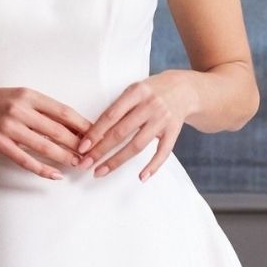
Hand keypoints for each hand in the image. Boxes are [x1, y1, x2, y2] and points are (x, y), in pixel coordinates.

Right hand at [0, 83, 91, 178]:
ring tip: (78, 165)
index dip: (82, 125)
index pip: (63, 111)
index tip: (97, 134)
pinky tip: (55, 175)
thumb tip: (68, 124)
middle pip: (57, 129)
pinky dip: (42, 169)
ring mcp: (8, 127)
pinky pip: (24, 159)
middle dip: (78, 144)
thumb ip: (40, 108)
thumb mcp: (18, 96)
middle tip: (92, 154)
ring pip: (44, 145)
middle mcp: (20, 109)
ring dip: (64, 157)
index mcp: (28, 95)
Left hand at [74, 72, 194, 181]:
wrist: (184, 89)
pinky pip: (163, 152)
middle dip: (100, 150)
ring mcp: (163, 119)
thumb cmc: (152, 91)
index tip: (82, 147)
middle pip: (121, 132)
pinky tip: (141, 177)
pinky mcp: (173, 131)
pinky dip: (152, 166)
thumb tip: (93, 133)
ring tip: (100, 171)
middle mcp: (150, 105)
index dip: (95, 133)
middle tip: (85, 163)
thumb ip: (117, 108)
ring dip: (117, 161)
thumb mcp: (134, 90)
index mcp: (137, 92)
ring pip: (137, 145)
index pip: (111, 116)